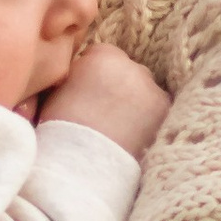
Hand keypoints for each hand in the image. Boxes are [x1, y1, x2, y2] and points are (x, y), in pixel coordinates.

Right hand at [40, 44, 170, 160]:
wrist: (82, 165)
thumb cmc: (60, 129)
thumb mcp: (55, 90)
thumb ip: (72, 74)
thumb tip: (77, 74)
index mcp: (103, 56)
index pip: (102, 54)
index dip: (92, 74)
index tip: (86, 92)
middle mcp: (133, 66)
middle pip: (127, 70)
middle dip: (118, 86)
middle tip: (103, 112)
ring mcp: (152, 88)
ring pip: (145, 90)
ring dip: (136, 102)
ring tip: (119, 128)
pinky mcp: (165, 111)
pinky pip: (158, 109)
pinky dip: (150, 119)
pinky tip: (135, 135)